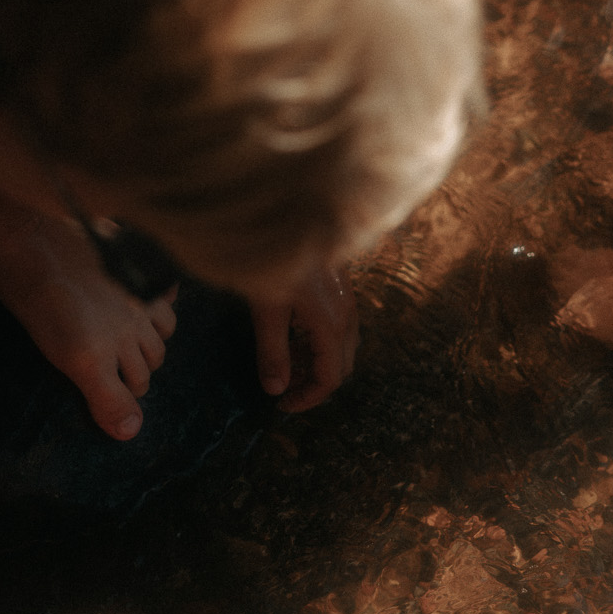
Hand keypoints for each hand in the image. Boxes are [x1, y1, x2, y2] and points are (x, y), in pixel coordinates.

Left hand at [252, 265, 359, 411]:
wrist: (288, 209)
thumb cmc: (273, 256)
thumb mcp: (266, 308)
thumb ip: (272, 351)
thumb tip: (275, 389)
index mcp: (330, 322)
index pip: (331, 377)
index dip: (308, 398)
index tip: (282, 405)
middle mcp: (345, 312)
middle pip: (342, 364)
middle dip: (313, 382)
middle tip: (283, 387)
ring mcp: (345, 298)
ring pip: (341, 345)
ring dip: (316, 362)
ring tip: (284, 364)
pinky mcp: (338, 286)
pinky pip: (337, 325)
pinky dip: (318, 342)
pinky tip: (292, 336)